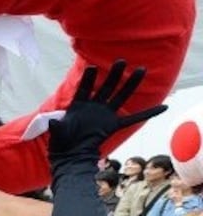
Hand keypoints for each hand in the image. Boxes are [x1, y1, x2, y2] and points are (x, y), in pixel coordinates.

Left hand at [49, 60, 166, 160]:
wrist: (71, 155)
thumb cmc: (61, 142)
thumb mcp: (57, 131)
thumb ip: (57, 125)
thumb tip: (53, 121)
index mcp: (78, 105)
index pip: (84, 88)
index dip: (88, 78)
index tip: (92, 67)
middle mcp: (94, 107)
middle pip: (106, 87)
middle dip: (114, 74)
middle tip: (121, 60)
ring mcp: (104, 115)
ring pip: (120, 96)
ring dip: (130, 83)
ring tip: (141, 69)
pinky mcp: (113, 125)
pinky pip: (133, 118)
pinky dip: (148, 113)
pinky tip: (163, 107)